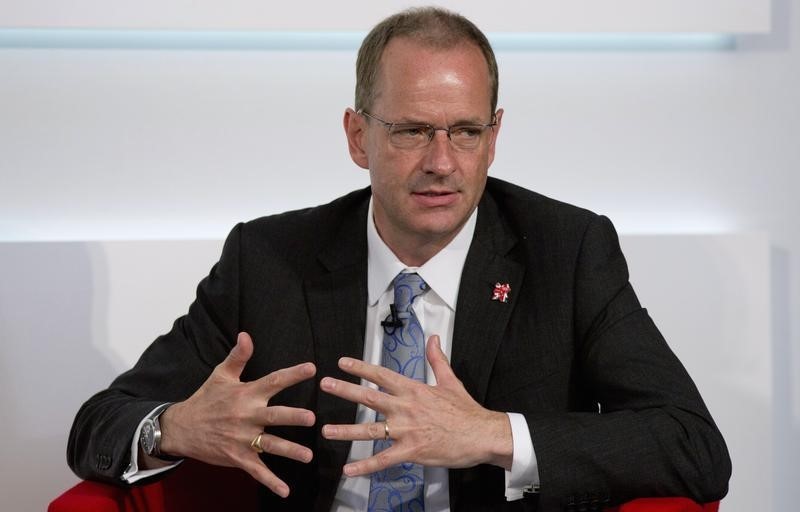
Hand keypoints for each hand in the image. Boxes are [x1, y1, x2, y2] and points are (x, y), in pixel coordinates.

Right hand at [158, 332, 315, 497]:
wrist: (181, 428)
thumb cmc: (206, 399)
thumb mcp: (220, 375)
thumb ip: (238, 356)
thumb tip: (247, 334)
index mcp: (246, 394)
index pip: (273, 381)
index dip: (292, 374)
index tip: (312, 368)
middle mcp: (247, 416)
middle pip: (274, 416)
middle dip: (292, 417)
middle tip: (311, 418)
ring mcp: (243, 439)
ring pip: (270, 445)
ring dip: (289, 451)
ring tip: (308, 456)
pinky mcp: (238, 457)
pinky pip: (257, 471)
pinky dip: (271, 482)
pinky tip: (286, 491)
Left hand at [319, 335, 511, 476]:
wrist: (482, 434)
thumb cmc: (466, 410)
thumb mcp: (450, 381)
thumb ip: (437, 359)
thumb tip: (434, 338)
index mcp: (413, 390)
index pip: (382, 375)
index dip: (361, 368)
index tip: (342, 363)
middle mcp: (406, 408)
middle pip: (369, 397)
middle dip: (345, 390)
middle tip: (325, 384)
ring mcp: (406, 430)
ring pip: (370, 430)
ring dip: (346, 430)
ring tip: (326, 430)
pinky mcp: (411, 451)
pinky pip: (383, 460)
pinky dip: (365, 466)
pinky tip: (348, 469)